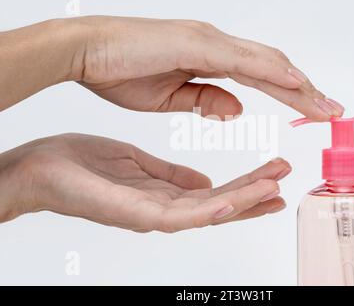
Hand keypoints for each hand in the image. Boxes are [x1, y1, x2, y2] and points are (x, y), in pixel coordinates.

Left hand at [0, 134, 289, 231]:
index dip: (248, 185)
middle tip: (286, 178)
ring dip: (242, 202)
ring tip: (274, 188)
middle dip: (255, 193)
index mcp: (165, 195)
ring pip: (205, 212)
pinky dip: (207, 209)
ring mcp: (149, 214)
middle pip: (219, 204)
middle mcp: (163, 209)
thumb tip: (202, 183)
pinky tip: (230, 199)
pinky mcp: (134, 214)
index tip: (274, 170)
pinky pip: (176, 216)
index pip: (216, 192)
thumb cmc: (83, 165)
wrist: (38, 169)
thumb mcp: (137, 165)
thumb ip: (172, 177)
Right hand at [72, 16, 343, 120]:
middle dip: (304, 91)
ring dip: (298, 83)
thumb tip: (237, 109)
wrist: (83, 51)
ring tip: (324, 105)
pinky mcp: (194, 44)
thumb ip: (207, 99)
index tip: (311, 111)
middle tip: (332, 111)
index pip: (261, 75)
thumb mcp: (171, 96)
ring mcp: (207, 40)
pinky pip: (242, 59)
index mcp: (209, 56)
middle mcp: (214, 43)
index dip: (289, 93)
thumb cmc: (118, 70)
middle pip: (272, 67)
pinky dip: (271, 71)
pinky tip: (295, 83)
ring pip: (265, 61)